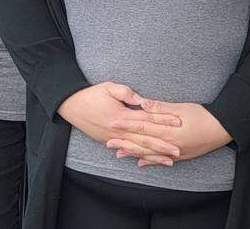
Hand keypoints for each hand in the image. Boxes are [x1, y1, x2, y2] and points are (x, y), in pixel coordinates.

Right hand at [59, 82, 183, 163]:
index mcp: (121, 115)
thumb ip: (127, 93)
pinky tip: (148, 162)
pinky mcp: (108, 141)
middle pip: (145, 139)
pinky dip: (138, 157)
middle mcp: (118, 130)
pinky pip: (127, 151)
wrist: (71, 106)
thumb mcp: (110, 87)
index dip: (163, 120)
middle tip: (178, 150)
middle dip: (162, 145)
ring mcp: (113, 138)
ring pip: (137, 149)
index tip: (179, 123)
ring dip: (153, 155)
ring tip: (169, 161)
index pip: (147, 119)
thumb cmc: (92, 94)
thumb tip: (143, 100)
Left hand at [109, 101, 231, 166]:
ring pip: (149, 154)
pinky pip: (161, 161)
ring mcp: (174, 152)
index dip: (127, 125)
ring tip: (119, 153)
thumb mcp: (182, 108)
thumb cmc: (203, 115)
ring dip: (133, 153)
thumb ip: (161, 107)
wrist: (222, 129)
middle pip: (142, 143)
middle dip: (125, 142)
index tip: (113, 123)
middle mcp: (169, 144)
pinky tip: (139, 163)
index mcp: (168, 130)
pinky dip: (150, 162)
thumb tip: (142, 103)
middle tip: (108, 142)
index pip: (143, 126)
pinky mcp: (180, 156)